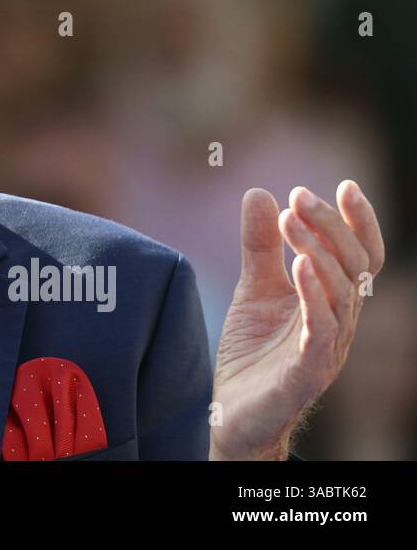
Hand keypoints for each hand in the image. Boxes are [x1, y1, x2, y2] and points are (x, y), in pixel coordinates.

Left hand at [211, 181, 383, 459]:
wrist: (233, 410)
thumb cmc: (253, 351)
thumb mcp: (254, 287)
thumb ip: (259, 245)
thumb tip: (260, 192)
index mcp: (333, 300)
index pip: (361, 257)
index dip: (358, 222)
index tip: (345, 184)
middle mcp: (340, 322)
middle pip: (355, 267)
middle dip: (331, 226)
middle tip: (300, 195)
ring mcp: (328, 347)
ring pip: (341, 294)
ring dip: (317, 252)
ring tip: (290, 219)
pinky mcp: (308, 371)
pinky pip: (321, 330)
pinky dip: (313, 295)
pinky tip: (298, 266)